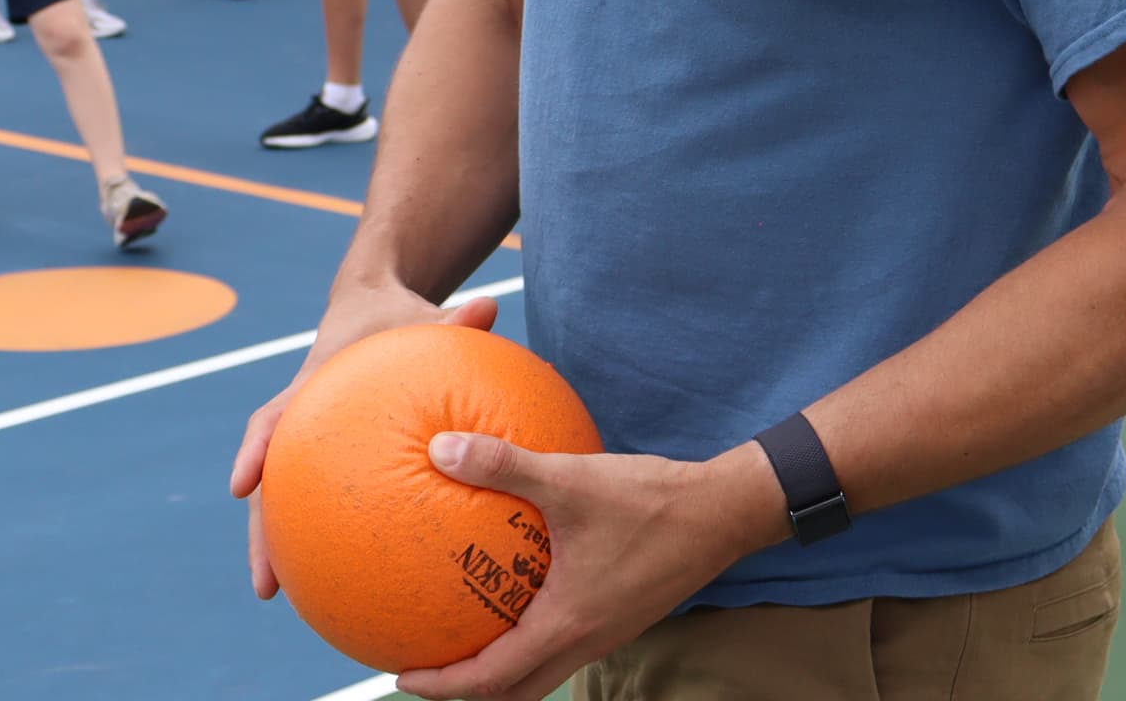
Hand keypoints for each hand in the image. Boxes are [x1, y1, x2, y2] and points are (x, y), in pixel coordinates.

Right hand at [230, 289, 502, 600]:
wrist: (370, 304)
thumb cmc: (396, 314)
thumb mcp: (426, 314)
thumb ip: (456, 318)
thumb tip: (491, 305)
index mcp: (315, 385)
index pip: (274, 418)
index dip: (256, 451)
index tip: (243, 488)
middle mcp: (305, 421)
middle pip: (270, 483)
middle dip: (262, 534)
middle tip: (266, 586)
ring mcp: (313, 444)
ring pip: (290, 503)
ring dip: (285, 550)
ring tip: (293, 602)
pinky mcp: (330, 459)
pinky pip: (329, 503)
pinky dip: (336, 539)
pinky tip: (361, 582)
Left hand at [393, 438, 781, 699]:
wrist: (723, 513)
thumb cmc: (649, 500)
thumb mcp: (571, 479)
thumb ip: (505, 465)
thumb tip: (441, 449)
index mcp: (566, 625)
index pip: (491, 680)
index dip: (443, 687)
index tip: (402, 676)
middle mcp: (586, 641)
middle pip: (515, 693)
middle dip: (468, 690)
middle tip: (428, 666)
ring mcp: (607, 633)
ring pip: (542, 673)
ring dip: (501, 669)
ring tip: (464, 636)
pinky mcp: (621, 615)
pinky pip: (564, 643)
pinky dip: (531, 638)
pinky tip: (518, 589)